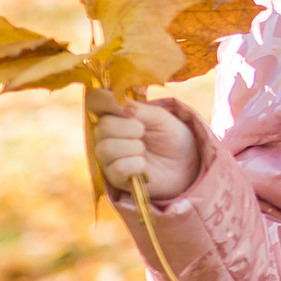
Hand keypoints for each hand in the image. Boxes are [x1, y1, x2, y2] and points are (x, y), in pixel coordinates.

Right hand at [87, 89, 201, 201]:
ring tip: (144, 149)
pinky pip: (117, 168)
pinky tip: (144, 166)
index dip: (107, 102)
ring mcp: (106, 158)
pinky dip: (137, 165)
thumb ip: (138, 109)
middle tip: (144, 132)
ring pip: (107, 149)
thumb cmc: (170, 135)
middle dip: (130, 128)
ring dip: (134, 147)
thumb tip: (119, 105)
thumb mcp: (159, 117)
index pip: (96, 102)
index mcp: (113, 115)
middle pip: (102, 127)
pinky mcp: (114, 177)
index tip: (131, 111)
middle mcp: (104, 136)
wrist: (185, 162)